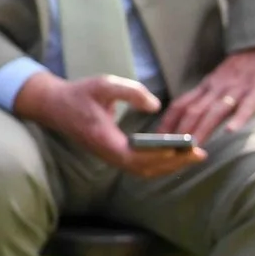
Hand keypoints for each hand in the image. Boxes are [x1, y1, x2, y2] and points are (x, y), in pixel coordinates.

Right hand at [11, 71, 196, 177]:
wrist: (54, 105)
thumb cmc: (79, 93)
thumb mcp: (103, 84)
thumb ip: (130, 92)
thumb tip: (155, 105)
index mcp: (105, 140)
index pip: (137, 156)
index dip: (162, 155)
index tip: (185, 148)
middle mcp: (108, 154)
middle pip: (146, 169)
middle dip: (175, 163)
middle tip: (200, 153)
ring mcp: (110, 157)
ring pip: (144, 171)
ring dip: (169, 166)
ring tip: (192, 156)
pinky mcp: (113, 155)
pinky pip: (140, 166)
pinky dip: (160, 164)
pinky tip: (174, 154)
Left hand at [158, 47, 254, 144]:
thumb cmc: (243, 67)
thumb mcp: (219, 79)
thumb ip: (207, 96)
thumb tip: (190, 118)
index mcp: (207, 86)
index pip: (181, 104)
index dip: (168, 122)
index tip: (158, 138)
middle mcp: (218, 88)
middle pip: (194, 110)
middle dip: (181, 130)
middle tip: (171, 149)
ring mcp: (238, 89)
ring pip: (216, 111)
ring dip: (203, 128)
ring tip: (194, 146)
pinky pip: (247, 106)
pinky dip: (238, 118)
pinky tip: (230, 131)